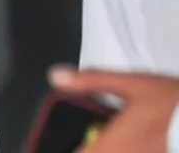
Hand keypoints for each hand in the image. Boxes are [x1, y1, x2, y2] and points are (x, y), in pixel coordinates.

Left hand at [49, 65, 178, 152]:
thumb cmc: (173, 103)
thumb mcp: (133, 85)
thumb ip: (91, 82)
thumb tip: (54, 76)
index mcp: (110, 146)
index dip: (63, 149)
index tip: (61, 142)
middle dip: (88, 148)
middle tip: (89, 138)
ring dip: (104, 149)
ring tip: (107, 140)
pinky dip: (121, 150)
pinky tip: (126, 142)